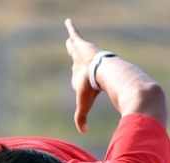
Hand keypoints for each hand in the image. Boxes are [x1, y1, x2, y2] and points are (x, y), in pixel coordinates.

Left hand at [64, 18, 100, 132]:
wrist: (101, 74)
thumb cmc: (92, 90)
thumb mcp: (83, 104)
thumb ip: (82, 118)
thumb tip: (83, 134)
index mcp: (83, 79)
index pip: (78, 78)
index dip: (77, 79)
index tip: (79, 80)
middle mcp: (83, 65)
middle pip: (76, 61)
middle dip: (74, 58)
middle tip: (72, 55)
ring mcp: (82, 55)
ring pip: (74, 48)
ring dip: (72, 43)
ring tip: (70, 38)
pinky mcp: (81, 45)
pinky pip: (75, 33)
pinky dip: (71, 27)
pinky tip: (67, 20)